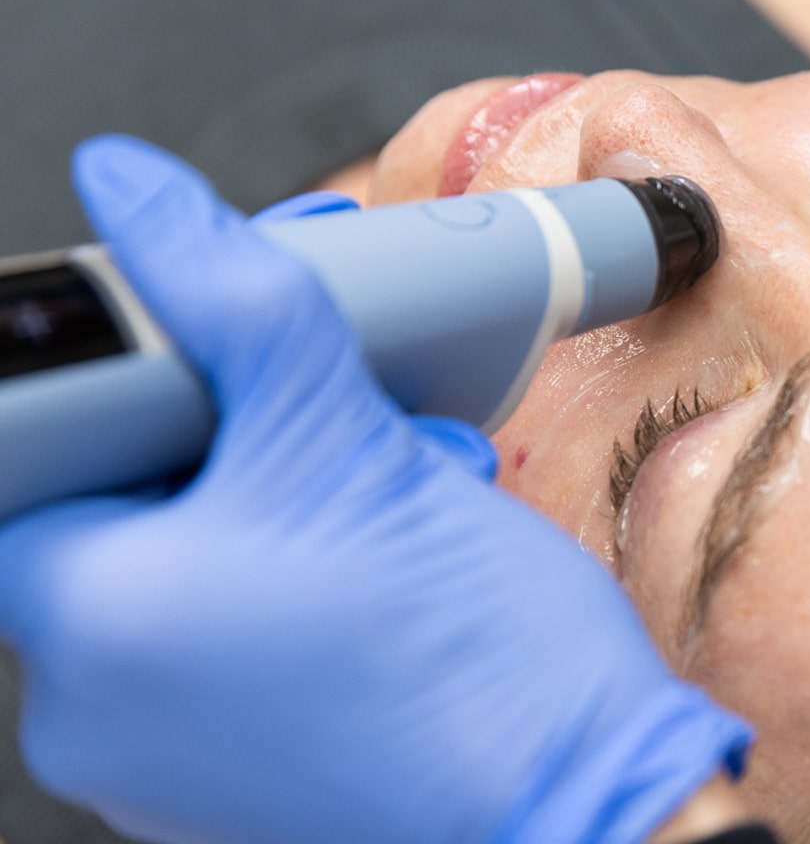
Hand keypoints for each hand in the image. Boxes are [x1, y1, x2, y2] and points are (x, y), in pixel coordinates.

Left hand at [0, 137, 750, 843]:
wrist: (588, 798)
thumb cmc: (474, 664)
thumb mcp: (348, 438)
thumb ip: (230, 296)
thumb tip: (132, 192)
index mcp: (90, 618)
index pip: (32, 448)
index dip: (126, 375)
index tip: (207, 347)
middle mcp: (96, 707)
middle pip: (129, 500)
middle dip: (245, 428)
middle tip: (339, 405)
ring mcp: (163, 756)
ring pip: (196, 563)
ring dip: (291, 496)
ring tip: (398, 483)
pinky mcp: (234, 780)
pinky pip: (238, 639)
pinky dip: (303, 578)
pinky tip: (395, 556)